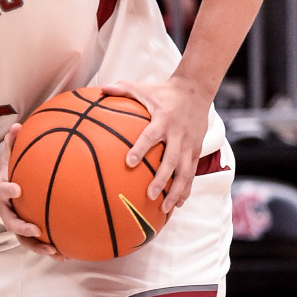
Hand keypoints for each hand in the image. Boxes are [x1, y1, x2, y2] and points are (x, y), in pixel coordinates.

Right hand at [0, 124, 63, 259]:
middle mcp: (6, 212)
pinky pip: (38, 243)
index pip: (2, 191)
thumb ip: (11, 143)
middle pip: (11, 223)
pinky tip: (67, 253)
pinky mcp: (26, 233)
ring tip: (55, 251)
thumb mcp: (6, 157)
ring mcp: (16, 224)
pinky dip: (51, 249)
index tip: (18, 189)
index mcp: (0, 192)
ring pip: (25, 240)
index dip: (8, 191)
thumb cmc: (8, 173)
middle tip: (36, 230)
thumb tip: (18, 125)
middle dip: (23, 228)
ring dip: (39, 247)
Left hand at [101, 75, 212, 213]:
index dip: (140, 148)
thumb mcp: (144, 88)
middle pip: (171, 159)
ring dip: (176, 191)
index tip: (128, 163)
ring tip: (165, 208)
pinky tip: (178, 204)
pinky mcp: (197, 151)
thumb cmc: (164, 92)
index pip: (150, 135)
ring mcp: (189, 144)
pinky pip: (192, 173)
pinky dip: (186, 189)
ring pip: (185, 171)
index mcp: (163, 119)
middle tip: (149, 195)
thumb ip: (122, 89)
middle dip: (161, 178)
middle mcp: (178, 134)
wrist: (196, 91)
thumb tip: (100, 89)